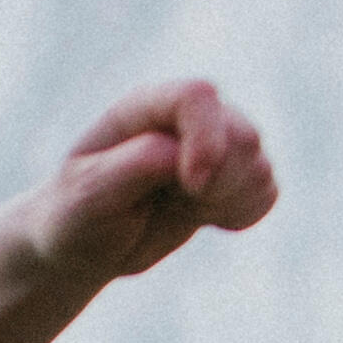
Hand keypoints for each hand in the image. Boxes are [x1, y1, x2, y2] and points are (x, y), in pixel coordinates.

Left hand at [9, 82, 276, 291]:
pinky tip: (205, 219)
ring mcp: (213, 146)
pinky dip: (243, 214)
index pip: (198, 96)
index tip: (194, 185)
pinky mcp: (232, 179)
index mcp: (145, 107)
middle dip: (219, 181)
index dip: (207, 139)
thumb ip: (133, 167)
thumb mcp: (88, 195)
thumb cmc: (75, 215)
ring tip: (182, 210)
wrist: (86, 246)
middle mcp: (186, 118)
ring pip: (259, 166)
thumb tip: (179, 152)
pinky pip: (267, 193)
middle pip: (241, 134)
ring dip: (228, 200)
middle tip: (178, 203)